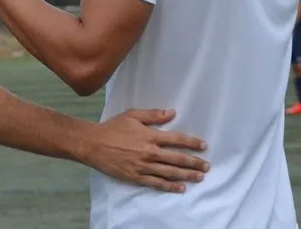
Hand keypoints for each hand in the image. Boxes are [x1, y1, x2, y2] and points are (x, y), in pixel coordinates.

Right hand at [84, 108, 209, 192]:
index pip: (176, 139)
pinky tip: (181, 188)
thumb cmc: (112, 127)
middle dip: (194, 162)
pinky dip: (170, 186)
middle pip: (177, 158)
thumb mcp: (132, 115)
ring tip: (200, 177)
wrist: (93, 144)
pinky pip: (157, 183)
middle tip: (207, 166)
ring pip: (170, 172)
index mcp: (150, 135)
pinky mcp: (136, 177)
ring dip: (187, 175)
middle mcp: (150, 152)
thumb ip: (153, 115)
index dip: (192, 143)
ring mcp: (144, 166)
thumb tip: (172, 113)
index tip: (203, 146)